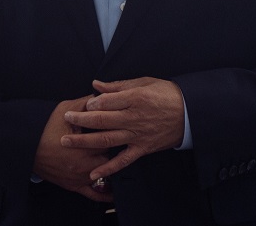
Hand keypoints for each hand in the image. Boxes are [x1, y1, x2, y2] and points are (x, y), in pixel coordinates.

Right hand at [32, 96, 113, 202]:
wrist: (26, 145)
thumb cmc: (45, 127)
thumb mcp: (65, 110)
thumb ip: (86, 103)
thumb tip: (102, 96)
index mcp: (83, 145)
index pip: (109, 139)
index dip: (115, 132)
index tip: (120, 127)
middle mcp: (83, 164)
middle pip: (109, 158)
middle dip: (113, 149)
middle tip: (119, 141)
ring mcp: (79, 177)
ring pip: (104, 175)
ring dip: (109, 167)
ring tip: (118, 160)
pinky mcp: (73, 186)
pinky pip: (94, 194)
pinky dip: (105, 194)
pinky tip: (113, 192)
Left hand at [61, 78, 184, 180]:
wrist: (190, 113)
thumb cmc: (167, 94)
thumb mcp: (144, 83)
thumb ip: (118, 86)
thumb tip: (96, 84)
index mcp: (135, 98)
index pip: (107, 101)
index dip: (92, 102)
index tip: (82, 104)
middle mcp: (134, 117)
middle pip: (102, 120)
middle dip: (80, 120)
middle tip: (65, 119)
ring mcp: (137, 135)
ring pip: (106, 139)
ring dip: (85, 142)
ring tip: (67, 142)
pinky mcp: (142, 148)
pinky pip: (123, 160)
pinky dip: (108, 168)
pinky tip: (93, 172)